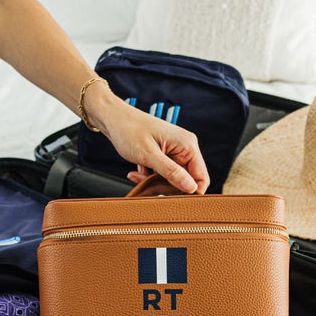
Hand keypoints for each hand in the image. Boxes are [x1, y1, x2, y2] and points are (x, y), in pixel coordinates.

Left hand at [88, 87, 209, 193]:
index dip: (190, 191)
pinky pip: (163, 174)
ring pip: (172, 180)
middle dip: (165, 187)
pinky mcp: (165, 155)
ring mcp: (175, 151)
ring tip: (138, 175)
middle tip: (146, 184)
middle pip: (186, 181)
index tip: (171, 197)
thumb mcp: (149, 155)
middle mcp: (184, 148)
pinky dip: (150, 177)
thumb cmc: (128, 130)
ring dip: (155, 182)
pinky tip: (138, 171)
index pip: (201, 178)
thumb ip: (171, 172)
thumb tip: (191, 188)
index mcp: (187, 145)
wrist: (113, 118)